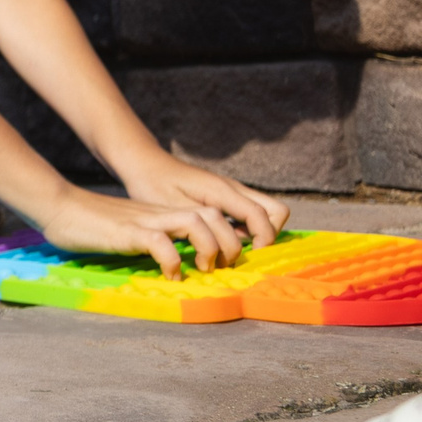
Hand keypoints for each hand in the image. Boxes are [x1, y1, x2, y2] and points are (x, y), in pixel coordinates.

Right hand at [38, 174, 284, 280]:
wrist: (59, 205)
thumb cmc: (89, 223)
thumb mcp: (130, 230)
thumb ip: (150, 239)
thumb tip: (168, 262)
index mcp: (163, 213)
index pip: (211, 214)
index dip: (229, 235)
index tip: (227, 262)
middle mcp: (161, 213)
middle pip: (214, 215)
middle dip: (229, 242)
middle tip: (221, 268)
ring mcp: (146, 220)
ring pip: (196, 222)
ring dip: (208, 248)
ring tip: (201, 270)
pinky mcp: (128, 232)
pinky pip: (160, 242)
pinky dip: (172, 261)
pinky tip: (168, 276)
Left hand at [119, 150, 288, 251]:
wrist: (144, 164)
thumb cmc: (153, 186)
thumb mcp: (173, 210)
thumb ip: (202, 227)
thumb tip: (225, 249)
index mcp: (222, 190)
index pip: (261, 216)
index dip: (263, 240)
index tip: (247, 258)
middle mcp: (233, 188)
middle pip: (276, 212)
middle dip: (268, 236)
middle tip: (241, 253)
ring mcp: (232, 191)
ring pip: (266, 212)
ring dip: (257, 233)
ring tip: (228, 249)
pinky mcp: (226, 196)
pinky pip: (250, 213)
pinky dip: (246, 229)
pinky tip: (221, 240)